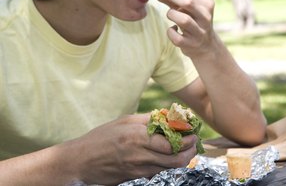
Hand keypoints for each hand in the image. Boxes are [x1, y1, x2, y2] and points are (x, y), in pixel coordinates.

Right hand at [69, 114, 197, 184]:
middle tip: (194, 143)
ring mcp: (138, 170)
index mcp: (137, 137)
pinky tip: (168, 156)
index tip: (194, 134)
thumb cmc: (101, 137)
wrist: (80, 161)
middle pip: (176, 160)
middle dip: (190, 152)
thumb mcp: (124, 121)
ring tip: (186, 149)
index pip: (172, 143)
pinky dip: (168, 164)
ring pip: (170, 168)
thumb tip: (168, 116)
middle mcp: (140, 155)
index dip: (187, 140)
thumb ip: (148, 120)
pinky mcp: (135, 178)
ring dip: (182, 159)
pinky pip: (158, 172)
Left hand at [149, 0, 216, 58]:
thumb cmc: (192, 21)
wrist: (205, 45)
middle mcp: (205, 17)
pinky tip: (173, 29)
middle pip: (187, 2)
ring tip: (171, 15)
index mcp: (206, 4)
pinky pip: (177, 37)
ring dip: (171, 14)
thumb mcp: (185, 7)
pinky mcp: (192, 44)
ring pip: (183, 20)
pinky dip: (171, 32)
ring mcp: (200, 32)